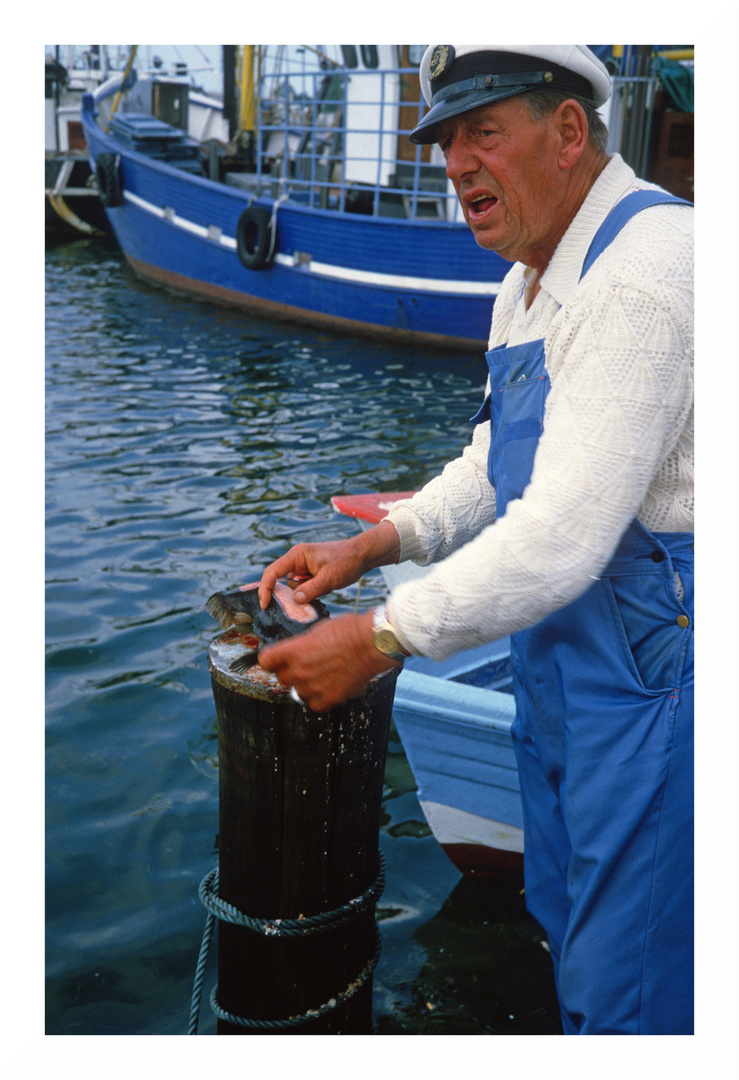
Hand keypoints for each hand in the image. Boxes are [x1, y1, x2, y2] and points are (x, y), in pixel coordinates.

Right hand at [258, 521, 400, 609]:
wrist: (362, 555)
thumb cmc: (347, 561)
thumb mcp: (330, 578)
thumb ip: (311, 589)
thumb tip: (295, 601)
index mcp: (297, 555)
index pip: (272, 572)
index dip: (265, 588)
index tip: (264, 605)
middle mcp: (297, 560)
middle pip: (279, 580)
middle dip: (282, 595)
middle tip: (288, 609)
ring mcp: (303, 568)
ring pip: (290, 587)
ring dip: (296, 597)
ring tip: (309, 602)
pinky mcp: (309, 574)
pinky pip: (300, 588)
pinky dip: (304, 595)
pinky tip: (314, 598)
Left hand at [258, 609, 400, 711]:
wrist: (371, 644)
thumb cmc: (348, 631)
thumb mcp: (317, 630)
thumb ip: (301, 645)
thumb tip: (297, 650)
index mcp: (293, 651)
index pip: (265, 661)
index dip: (271, 660)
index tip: (277, 660)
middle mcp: (298, 671)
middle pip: (281, 678)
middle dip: (291, 672)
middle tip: (307, 665)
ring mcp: (312, 687)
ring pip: (298, 692)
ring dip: (307, 685)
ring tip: (323, 675)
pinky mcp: (327, 699)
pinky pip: (314, 703)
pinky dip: (320, 697)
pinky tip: (330, 685)